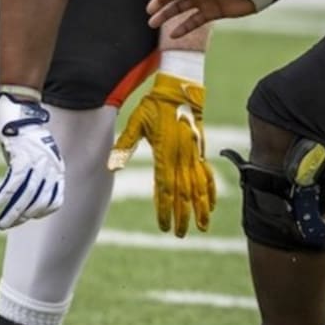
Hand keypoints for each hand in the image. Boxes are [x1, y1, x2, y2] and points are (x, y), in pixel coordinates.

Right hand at [0, 90, 64, 229]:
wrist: (22, 106)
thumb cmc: (25, 133)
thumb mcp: (37, 154)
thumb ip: (35, 173)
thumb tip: (22, 194)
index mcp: (56, 168)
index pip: (55, 200)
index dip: (41, 213)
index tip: (26, 219)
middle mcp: (50, 165)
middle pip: (39, 199)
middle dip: (23, 216)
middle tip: (7, 225)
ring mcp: (37, 159)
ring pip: (27, 192)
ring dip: (13, 210)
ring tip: (1, 223)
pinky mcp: (22, 153)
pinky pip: (15, 178)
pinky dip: (6, 192)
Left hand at [108, 72, 215, 236]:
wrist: (180, 90)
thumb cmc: (155, 106)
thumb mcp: (136, 122)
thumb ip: (124, 145)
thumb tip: (111, 165)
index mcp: (166, 154)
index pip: (166, 189)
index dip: (165, 209)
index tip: (164, 226)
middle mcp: (182, 158)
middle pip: (184, 194)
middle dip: (183, 216)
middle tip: (180, 234)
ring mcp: (194, 155)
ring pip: (199, 188)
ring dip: (201, 208)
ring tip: (202, 227)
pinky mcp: (200, 151)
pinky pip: (207, 175)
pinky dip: (210, 190)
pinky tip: (212, 204)